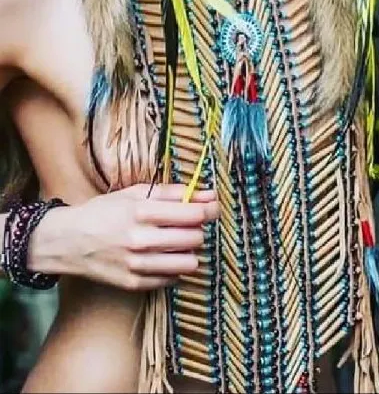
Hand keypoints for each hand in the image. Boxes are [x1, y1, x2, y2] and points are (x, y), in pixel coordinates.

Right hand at [28, 184, 218, 290]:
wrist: (68, 241)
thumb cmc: (104, 212)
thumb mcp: (134, 193)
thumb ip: (173, 193)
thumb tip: (209, 195)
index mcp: (141, 211)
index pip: (193, 214)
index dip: (209, 210)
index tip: (211, 207)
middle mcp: (140, 240)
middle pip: (194, 238)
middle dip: (197, 230)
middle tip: (188, 225)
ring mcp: (137, 265)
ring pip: (189, 262)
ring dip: (189, 251)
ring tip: (177, 243)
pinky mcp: (134, 284)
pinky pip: (173, 279)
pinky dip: (174, 268)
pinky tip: (162, 257)